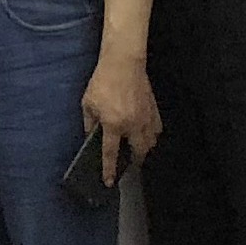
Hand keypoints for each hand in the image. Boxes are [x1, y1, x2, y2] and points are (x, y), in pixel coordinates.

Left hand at [82, 53, 161, 182]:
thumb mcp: (88, 103)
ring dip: (144, 149)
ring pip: (151, 143)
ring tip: (137, 149)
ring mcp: (145, 117)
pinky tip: (146, 134)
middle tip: (129, 163)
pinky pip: (157, 130)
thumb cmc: (103, 81)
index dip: (109, 170)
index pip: (111, 153)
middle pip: (138, 152)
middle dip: (134, 161)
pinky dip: (152, 135)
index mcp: (113, 124)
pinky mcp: (153, 109)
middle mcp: (131, 125)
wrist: (123, 63)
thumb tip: (90, 136)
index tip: (109, 181)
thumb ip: (89, 123)